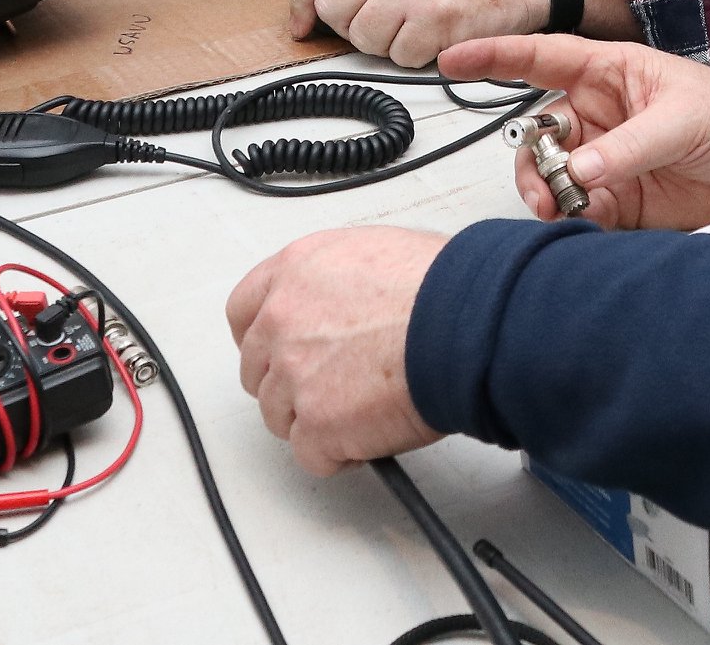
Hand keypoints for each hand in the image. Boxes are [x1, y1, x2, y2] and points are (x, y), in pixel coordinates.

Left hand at [227, 226, 446, 476]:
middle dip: (289, 383)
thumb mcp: (378, 253)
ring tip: (366, 405)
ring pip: (280, 417)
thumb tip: (343, 303)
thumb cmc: (443, 286)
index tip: (276, 351)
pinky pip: (312, 455)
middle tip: (336, 384)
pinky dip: (341, 452)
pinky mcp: (316, 426)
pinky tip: (374, 430)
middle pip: (257, 370)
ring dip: (316, 419)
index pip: (243, 311)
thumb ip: (338, 281)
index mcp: (296, 271)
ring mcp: (293, 376)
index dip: (261, 337)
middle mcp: (282, 321)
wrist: (466, 324)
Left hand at [290, 0, 550, 64]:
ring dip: (386, 42)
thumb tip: (307, 11)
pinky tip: (437, 33)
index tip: (305, 24)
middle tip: (388, 17)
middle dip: (354, 25)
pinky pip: (398, 57)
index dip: (299, 2)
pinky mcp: (435, 19)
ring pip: (362, 38)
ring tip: (416, 21)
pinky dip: (417, 55)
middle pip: (331, 10)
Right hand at [440, 35, 709, 230]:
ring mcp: (602, 158)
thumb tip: (580, 170)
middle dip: (530, 159)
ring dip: (545, 193)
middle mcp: (596, 114)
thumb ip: (629, 145)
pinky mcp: (614, 199)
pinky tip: (584, 222)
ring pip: (547, 175)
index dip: (494, 56)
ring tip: (562, 208)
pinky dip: (570, 220)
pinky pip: (574, 210)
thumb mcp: (683, 118)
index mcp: (608, 73)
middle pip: (536, 133)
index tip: (453, 58)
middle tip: (546, 184)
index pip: (540, 58)